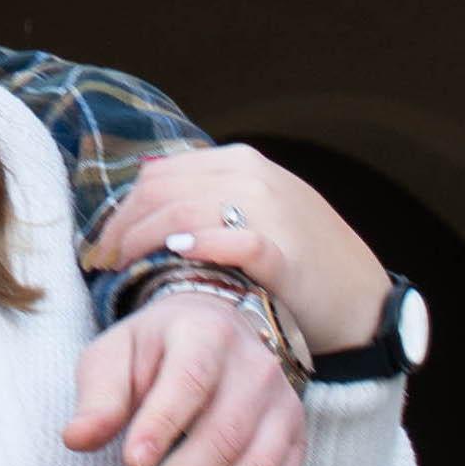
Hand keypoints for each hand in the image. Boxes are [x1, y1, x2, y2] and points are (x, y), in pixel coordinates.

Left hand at [63, 152, 382, 465]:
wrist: (218, 332)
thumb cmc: (156, 351)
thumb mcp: (116, 356)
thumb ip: (98, 396)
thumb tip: (77, 439)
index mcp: (206, 333)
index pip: (190, 382)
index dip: (163, 425)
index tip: (131, 464)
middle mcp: (256, 367)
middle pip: (224, 435)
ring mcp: (283, 405)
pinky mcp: (294, 439)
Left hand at [78, 147, 387, 360]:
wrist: (363, 302)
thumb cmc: (302, 261)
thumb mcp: (258, 210)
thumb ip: (209, 195)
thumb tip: (148, 182)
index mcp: (241, 163)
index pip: (159, 176)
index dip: (121, 212)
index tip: (102, 247)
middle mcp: (253, 178)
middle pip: (161, 193)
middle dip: (121, 229)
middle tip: (102, 264)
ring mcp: (272, 213)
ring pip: (184, 212)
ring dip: (143, 241)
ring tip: (122, 271)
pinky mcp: (286, 254)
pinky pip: (236, 241)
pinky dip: (201, 245)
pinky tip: (176, 258)